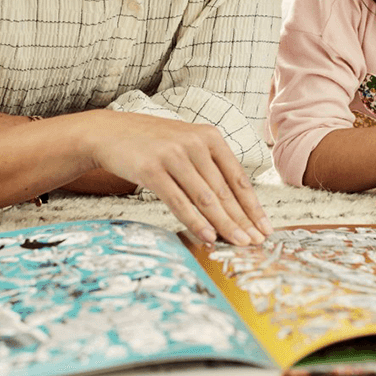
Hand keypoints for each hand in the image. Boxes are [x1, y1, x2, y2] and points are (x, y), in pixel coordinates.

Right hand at [84, 111, 272, 245]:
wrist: (110, 132)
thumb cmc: (153, 143)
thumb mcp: (186, 144)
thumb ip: (210, 166)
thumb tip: (235, 205)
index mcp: (209, 136)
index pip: (238, 177)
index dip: (253, 206)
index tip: (265, 228)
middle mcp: (194, 143)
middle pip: (224, 190)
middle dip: (243, 220)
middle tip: (257, 242)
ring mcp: (173, 155)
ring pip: (205, 197)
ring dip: (224, 224)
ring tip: (239, 243)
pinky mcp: (152, 169)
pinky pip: (179, 201)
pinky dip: (196, 221)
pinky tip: (208, 236)